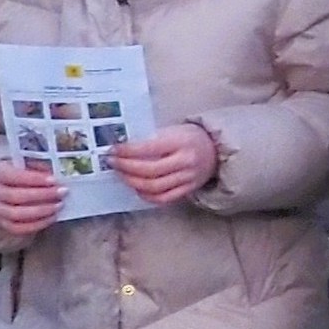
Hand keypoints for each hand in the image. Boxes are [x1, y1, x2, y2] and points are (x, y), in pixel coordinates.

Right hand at [0, 158, 71, 240]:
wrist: (13, 184)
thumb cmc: (24, 171)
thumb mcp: (30, 163)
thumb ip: (40, 166)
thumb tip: (57, 174)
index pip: (13, 176)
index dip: (35, 179)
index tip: (54, 180)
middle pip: (15, 196)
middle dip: (42, 195)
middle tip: (62, 192)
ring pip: (16, 214)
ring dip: (41, 211)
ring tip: (58, 205)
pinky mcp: (1, 222)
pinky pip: (18, 228)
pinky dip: (36, 224)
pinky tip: (51, 217)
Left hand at [105, 120, 219, 205]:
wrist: (216, 150)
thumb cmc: (190, 138)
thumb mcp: (173, 130)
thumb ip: (152, 139)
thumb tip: (123, 149)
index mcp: (181, 142)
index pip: (148, 149)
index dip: (127, 151)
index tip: (113, 150)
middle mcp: (186, 162)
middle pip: (149, 171)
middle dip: (126, 168)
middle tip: (113, 163)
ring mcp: (188, 178)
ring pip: (154, 187)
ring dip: (132, 182)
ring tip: (122, 175)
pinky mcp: (189, 190)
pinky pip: (164, 198)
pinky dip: (147, 196)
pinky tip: (137, 188)